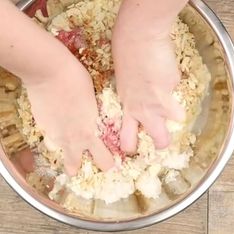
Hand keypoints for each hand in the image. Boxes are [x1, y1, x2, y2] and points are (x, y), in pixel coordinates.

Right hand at [26, 59, 113, 175]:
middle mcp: (71, 140)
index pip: (104, 161)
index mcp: (89, 134)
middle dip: (77, 167)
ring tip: (66, 134)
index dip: (108, 164)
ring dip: (63, 147)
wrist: (49, 72)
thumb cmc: (77, 81)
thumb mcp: (93, 102)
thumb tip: (91, 120)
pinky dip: (54, 131)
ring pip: (58, 150)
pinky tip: (56, 118)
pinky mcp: (40, 125)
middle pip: (73, 167)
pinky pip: (48, 134)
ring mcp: (53, 134)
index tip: (109, 163)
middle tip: (79, 161)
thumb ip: (91, 118)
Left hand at [112, 1, 185, 152]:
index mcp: (127, 108)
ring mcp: (160, 101)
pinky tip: (165, 71)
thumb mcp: (123, 83)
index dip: (130, 146)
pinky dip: (173, 84)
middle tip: (161, 141)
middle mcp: (144, 110)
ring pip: (177, 119)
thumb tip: (146, 98)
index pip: (126, 139)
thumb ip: (133, 96)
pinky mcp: (173, 87)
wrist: (137, 39)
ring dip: (175, 111)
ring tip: (167, 98)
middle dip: (162, 143)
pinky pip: (176, 89)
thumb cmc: (124, 57)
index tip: (132, 146)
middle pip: (160, 140)